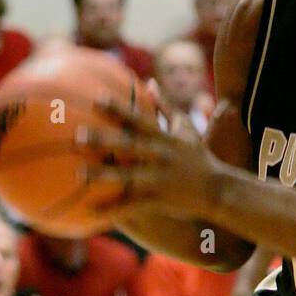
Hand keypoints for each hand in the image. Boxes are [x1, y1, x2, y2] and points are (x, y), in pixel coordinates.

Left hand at [76, 93, 222, 220]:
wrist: (217, 189)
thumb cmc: (198, 156)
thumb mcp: (185, 128)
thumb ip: (165, 106)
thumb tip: (149, 82)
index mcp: (164, 137)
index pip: (138, 119)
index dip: (118, 109)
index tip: (96, 99)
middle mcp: (160, 155)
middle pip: (129, 145)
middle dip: (104, 140)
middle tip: (78, 135)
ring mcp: (160, 178)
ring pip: (128, 177)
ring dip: (104, 175)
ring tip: (79, 174)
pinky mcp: (160, 200)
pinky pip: (133, 206)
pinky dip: (113, 209)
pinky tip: (91, 212)